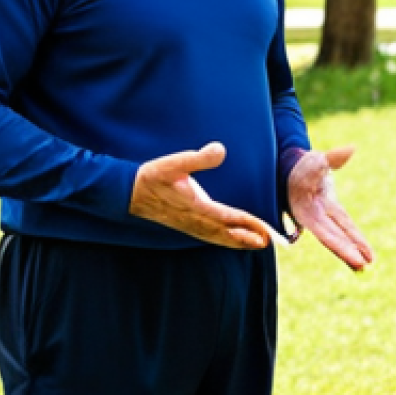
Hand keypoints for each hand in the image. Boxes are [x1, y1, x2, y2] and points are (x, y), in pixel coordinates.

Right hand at [130, 142, 272, 249]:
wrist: (128, 192)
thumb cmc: (153, 176)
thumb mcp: (175, 163)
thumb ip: (198, 158)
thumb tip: (220, 149)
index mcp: (195, 206)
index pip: (227, 217)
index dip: (247, 223)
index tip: (264, 228)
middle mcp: (194, 219)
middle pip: (225, 233)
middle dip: (246, 238)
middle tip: (267, 242)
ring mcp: (188, 225)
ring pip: (217, 237)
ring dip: (237, 242)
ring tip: (256, 244)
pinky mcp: (184, 225)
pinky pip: (208, 237)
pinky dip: (222, 240)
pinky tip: (229, 241)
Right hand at [288, 147, 373, 270]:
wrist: (291, 166)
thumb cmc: (301, 165)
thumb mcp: (314, 160)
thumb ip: (332, 158)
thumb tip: (350, 150)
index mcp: (308, 212)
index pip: (328, 233)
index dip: (343, 246)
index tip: (358, 259)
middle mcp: (315, 218)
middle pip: (334, 238)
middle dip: (348, 253)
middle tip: (365, 267)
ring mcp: (323, 216)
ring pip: (340, 235)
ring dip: (352, 250)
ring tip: (368, 265)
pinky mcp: (330, 211)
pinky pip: (343, 227)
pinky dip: (353, 239)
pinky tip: (365, 253)